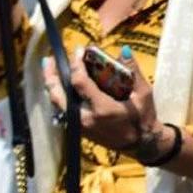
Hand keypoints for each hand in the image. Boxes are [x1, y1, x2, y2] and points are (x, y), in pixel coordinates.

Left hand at [45, 46, 165, 160]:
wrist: (140, 144)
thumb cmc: (143, 118)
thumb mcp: (144, 94)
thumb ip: (133, 71)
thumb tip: (125, 49)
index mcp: (102, 108)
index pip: (80, 83)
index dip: (76, 64)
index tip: (79, 49)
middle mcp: (86, 118)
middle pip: (58, 95)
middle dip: (51, 76)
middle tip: (49, 59)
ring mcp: (80, 126)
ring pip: (57, 104)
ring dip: (52, 86)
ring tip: (49, 69)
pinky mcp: (79, 130)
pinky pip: (63, 110)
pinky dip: (59, 96)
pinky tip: (60, 85)